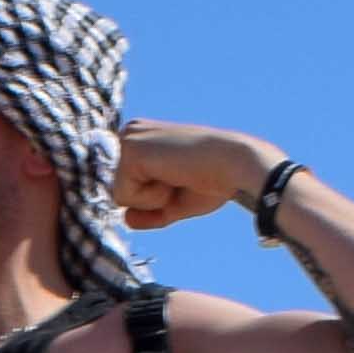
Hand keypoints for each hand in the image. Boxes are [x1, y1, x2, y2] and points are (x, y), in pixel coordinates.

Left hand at [103, 118, 287, 230]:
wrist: (235, 166)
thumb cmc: (214, 181)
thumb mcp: (176, 202)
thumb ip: (150, 212)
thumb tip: (125, 219)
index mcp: (142, 140)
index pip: (128, 189)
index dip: (155, 199)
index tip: (183, 180)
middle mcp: (131, 133)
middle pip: (120, 192)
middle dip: (151, 199)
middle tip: (181, 179)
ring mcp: (128, 138)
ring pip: (119, 196)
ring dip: (152, 198)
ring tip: (178, 176)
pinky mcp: (131, 149)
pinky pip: (124, 196)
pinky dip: (151, 197)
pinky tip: (173, 175)